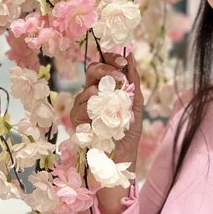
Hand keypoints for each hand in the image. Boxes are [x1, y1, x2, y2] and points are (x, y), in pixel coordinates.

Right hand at [70, 51, 143, 170]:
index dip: (112, 58)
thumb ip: (133, 81)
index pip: (105, 64)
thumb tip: (130, 56)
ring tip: (112, 99)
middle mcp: (93, 92)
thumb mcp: (136, 103)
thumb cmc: (128, 131)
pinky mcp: (76, 120)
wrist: (122, 157)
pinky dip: (90, 108)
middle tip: (119, 76)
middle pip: (92, 70)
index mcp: (107, 86)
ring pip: (86, 88)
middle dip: (105, 69)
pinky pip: (79, 108)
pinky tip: (98, 112)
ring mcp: (83, 105)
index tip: (123, 61)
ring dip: (100, 90)